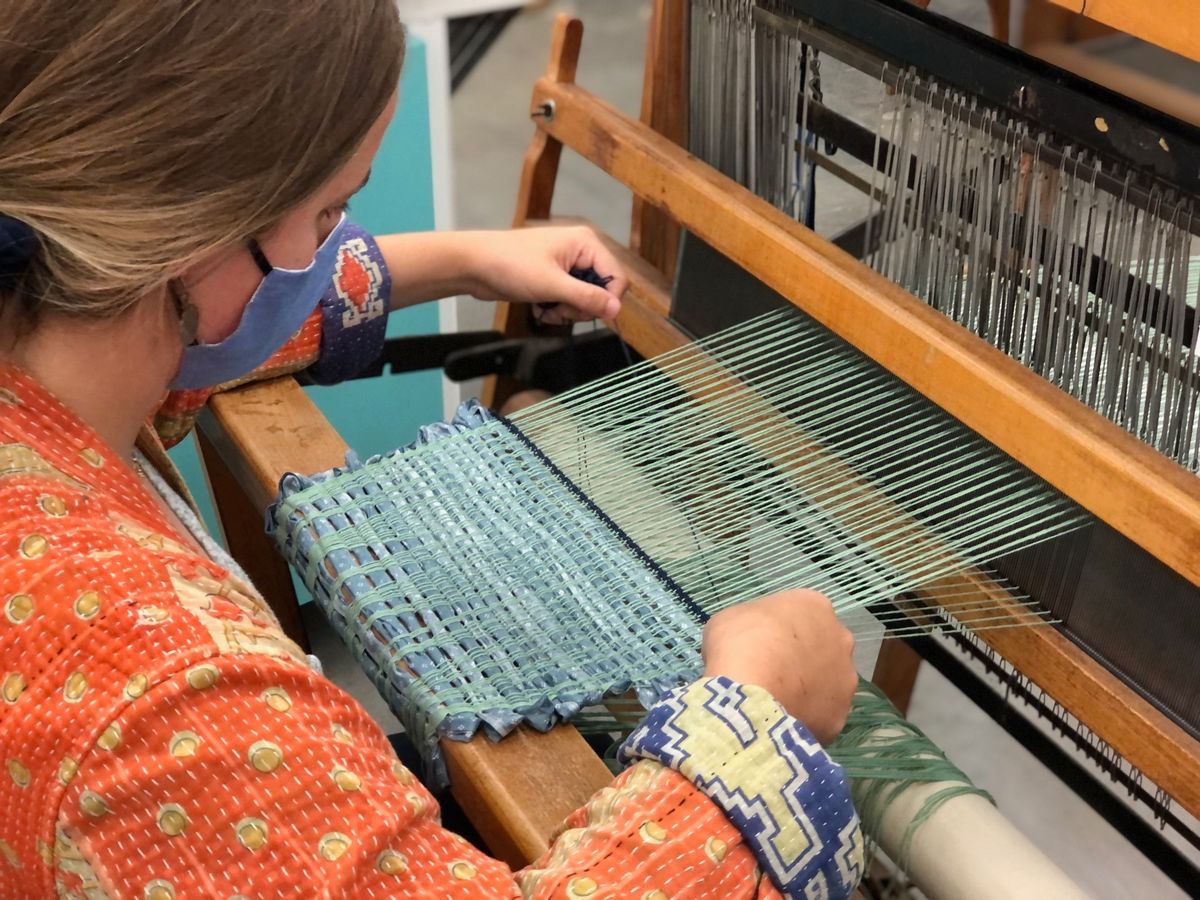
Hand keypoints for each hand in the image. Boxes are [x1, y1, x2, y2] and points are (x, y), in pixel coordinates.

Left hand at [462, 225, 627, 324]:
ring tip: (547, 309)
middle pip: (601, 291)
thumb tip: (616, 309)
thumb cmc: (509, 265)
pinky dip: (558, 309)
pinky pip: (569, 300)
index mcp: (585, 243)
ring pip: (584, 299)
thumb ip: (586, 297)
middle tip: (560, 310)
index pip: (616, 277)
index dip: (607, 301)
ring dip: (568, 311)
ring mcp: (566, 265)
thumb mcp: (552, 285)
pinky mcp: (554, 278)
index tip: (588, 314)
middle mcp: (580, 251)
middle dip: (581, 307)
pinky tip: (541, 308)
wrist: (474, 265)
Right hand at [701, 590, 856, 743]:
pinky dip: (806, 716)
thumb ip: (751, 625)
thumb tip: (751, 641)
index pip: (802, 612)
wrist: (749, 694)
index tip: (761, 641)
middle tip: (773, 670)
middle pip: (823, 646)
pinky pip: (822, 714)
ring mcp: (845, 679)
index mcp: (815, 606)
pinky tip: (782, 720)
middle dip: (803, 656)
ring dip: (809, 687)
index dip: (780, 628)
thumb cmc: (739, 644)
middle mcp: (840, 638)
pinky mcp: (840, 714)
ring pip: (828, 682)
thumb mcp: (731, 618)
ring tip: (777, 700)